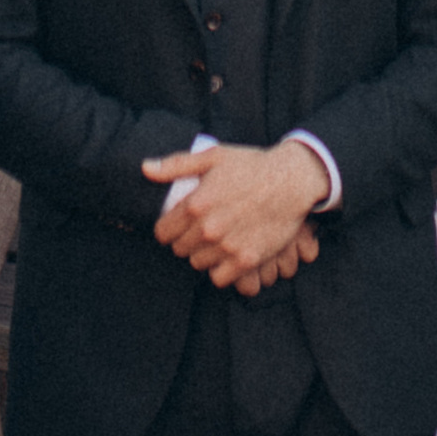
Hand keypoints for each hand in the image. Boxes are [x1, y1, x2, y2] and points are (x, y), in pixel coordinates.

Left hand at [141, 139, 329, 288]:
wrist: (291, 181)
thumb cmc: (251, 165)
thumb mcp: (212, 157)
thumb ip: (175, 165)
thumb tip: (145, 168)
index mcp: (195, 204)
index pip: (163, 233)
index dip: (169, 228)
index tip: (180, 224)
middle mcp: (208, 229)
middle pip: (180, 250)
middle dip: (187, 240)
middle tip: (202, 229)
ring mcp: (227, 247)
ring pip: (198, 264)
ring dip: (204, 254)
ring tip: (217, 239)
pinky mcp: (245, 261)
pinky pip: (219, 278)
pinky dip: (222, 269)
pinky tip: (229, 253)